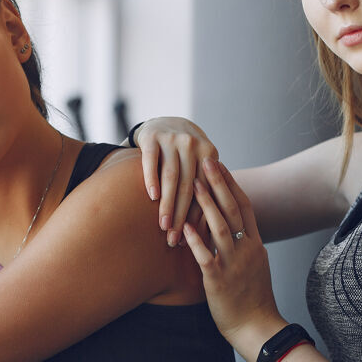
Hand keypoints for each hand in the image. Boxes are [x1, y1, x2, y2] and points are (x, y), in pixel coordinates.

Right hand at [135, 117, 219, 245]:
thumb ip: (205, 187)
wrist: (163, 122)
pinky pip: (152, 162)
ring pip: (171, 177)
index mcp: (209, 154)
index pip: (205, 191)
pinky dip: (152, 179)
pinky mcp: (153, 137)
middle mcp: (193, 145)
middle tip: (175, 239)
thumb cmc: (183, 154)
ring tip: (163, 226)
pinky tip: (152, 197)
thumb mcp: (198, 163)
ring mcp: (173, 139)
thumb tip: (209, 230)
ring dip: (167, 204)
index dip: (199, 216)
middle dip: (182, 215)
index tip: (193, 238)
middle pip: (188, 186)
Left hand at [182, 159, 285, 345]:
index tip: (221, 166)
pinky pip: (205, 257)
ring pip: (220, 229)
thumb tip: (236, 228)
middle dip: (219, 184)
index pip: (244, 207)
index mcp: (255, 244)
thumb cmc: (253, 298)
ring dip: (206, 204)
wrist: (257, 327)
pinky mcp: (219, 280)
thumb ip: (245, 245)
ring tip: (193, 184)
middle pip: (233, 210)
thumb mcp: (255, 265)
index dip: (232, 184)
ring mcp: (234, 264)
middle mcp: (246, 250)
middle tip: (206, 161)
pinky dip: (195, 240)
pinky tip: (184, 226)